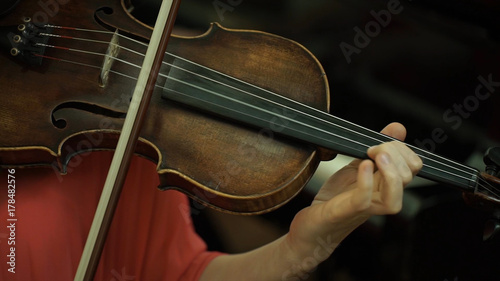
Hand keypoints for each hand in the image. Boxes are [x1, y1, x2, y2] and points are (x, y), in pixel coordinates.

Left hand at [284, 122, 422, 265]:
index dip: (402, 150)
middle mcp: (381, 197)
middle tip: (372, 149)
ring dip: (389, 171)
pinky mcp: (347, 209)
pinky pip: (364, 199)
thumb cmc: (336, 196)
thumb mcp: (358, 165)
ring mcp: (367, 206)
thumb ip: (378, 148)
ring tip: (375, 155)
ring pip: (394, 196)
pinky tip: (363, 165)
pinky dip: (366, 180)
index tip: (380, 142)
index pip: (413, 167)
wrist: (314, 221)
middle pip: (406, 177)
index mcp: (387, 185)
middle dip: (393, 154)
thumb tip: (399, 128)